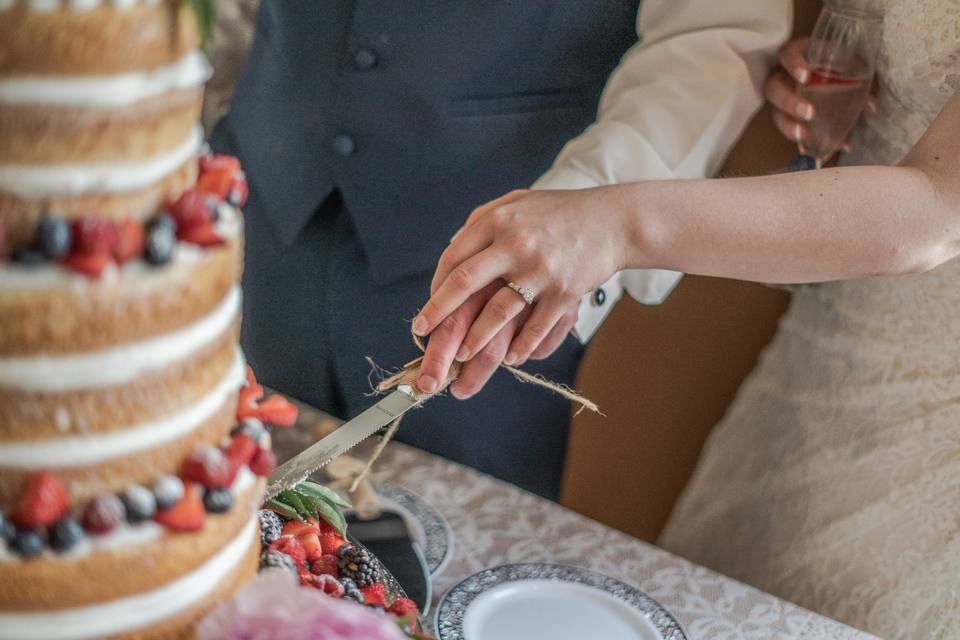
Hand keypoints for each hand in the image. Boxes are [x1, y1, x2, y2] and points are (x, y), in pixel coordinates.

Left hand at [413, 187, 625, 371]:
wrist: (612, 220)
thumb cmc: (560, 212)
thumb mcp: (516, 203)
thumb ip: (483, 221)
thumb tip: (453, 247)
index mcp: (498, 221)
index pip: (454, 257)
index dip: (437, 287)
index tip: (428, 308)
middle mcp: (515, 244)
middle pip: (465, 282)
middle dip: (439, 312)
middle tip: (422, 333)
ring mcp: (540, 270)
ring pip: (497, 311)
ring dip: (476, 338)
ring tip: (463, 354)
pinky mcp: (564, 291)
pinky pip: (536, 327)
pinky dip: (521, 347)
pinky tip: (511, 359)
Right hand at [764, 37, 875, 148]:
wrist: (841, 75)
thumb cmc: (841, 64)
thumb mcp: (851, 64)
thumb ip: (860, 78)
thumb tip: (869, 106)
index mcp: (800, 56)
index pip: (787, 55)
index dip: (793, 65)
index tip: (805, 76)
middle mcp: (785, 77)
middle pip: (774, 87)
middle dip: (789, 101)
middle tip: (809, 112)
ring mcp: (784, 98)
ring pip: (775, 112)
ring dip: (788, 125)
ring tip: (803, 135)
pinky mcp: (788, 117)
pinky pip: (791, 129)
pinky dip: (807, 140)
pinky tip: (819, 148)